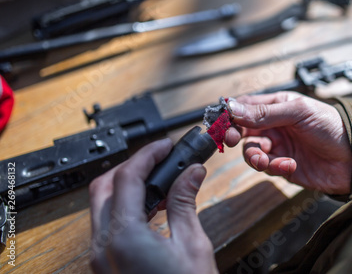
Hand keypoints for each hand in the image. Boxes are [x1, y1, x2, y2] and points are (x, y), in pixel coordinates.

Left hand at [89, 139, 217, 273]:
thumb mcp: (193, 247)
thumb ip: (185, 204)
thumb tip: (191, 172)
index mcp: (125, 239)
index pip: (127, 178)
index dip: (148, 155)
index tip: (165, 146)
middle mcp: (104, 247)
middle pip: (104, 187)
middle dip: (132, 166)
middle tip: (160, 158)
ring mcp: (101, 257)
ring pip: (102, 205)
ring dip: (127, 186)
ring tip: (160, 180)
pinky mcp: (106, 264)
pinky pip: (107, 224)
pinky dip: (125, 206)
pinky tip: (151, 205)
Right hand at [225, 92, 351, 194]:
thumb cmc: (333, 125)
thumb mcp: (298, 112)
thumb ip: (264, 112)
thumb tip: (233, 109)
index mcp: (277, 106)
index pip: (245, 107)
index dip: (231, 115)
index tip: (222, 123)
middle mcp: (274, 126)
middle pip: (243, 131)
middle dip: (237, 137)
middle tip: (236, 141)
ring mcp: (279, 146)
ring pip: (252, 152)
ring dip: (255, 156)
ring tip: (267, 159)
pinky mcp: (284, 166)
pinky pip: (268, 167)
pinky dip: (275, 167)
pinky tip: (291, 164)